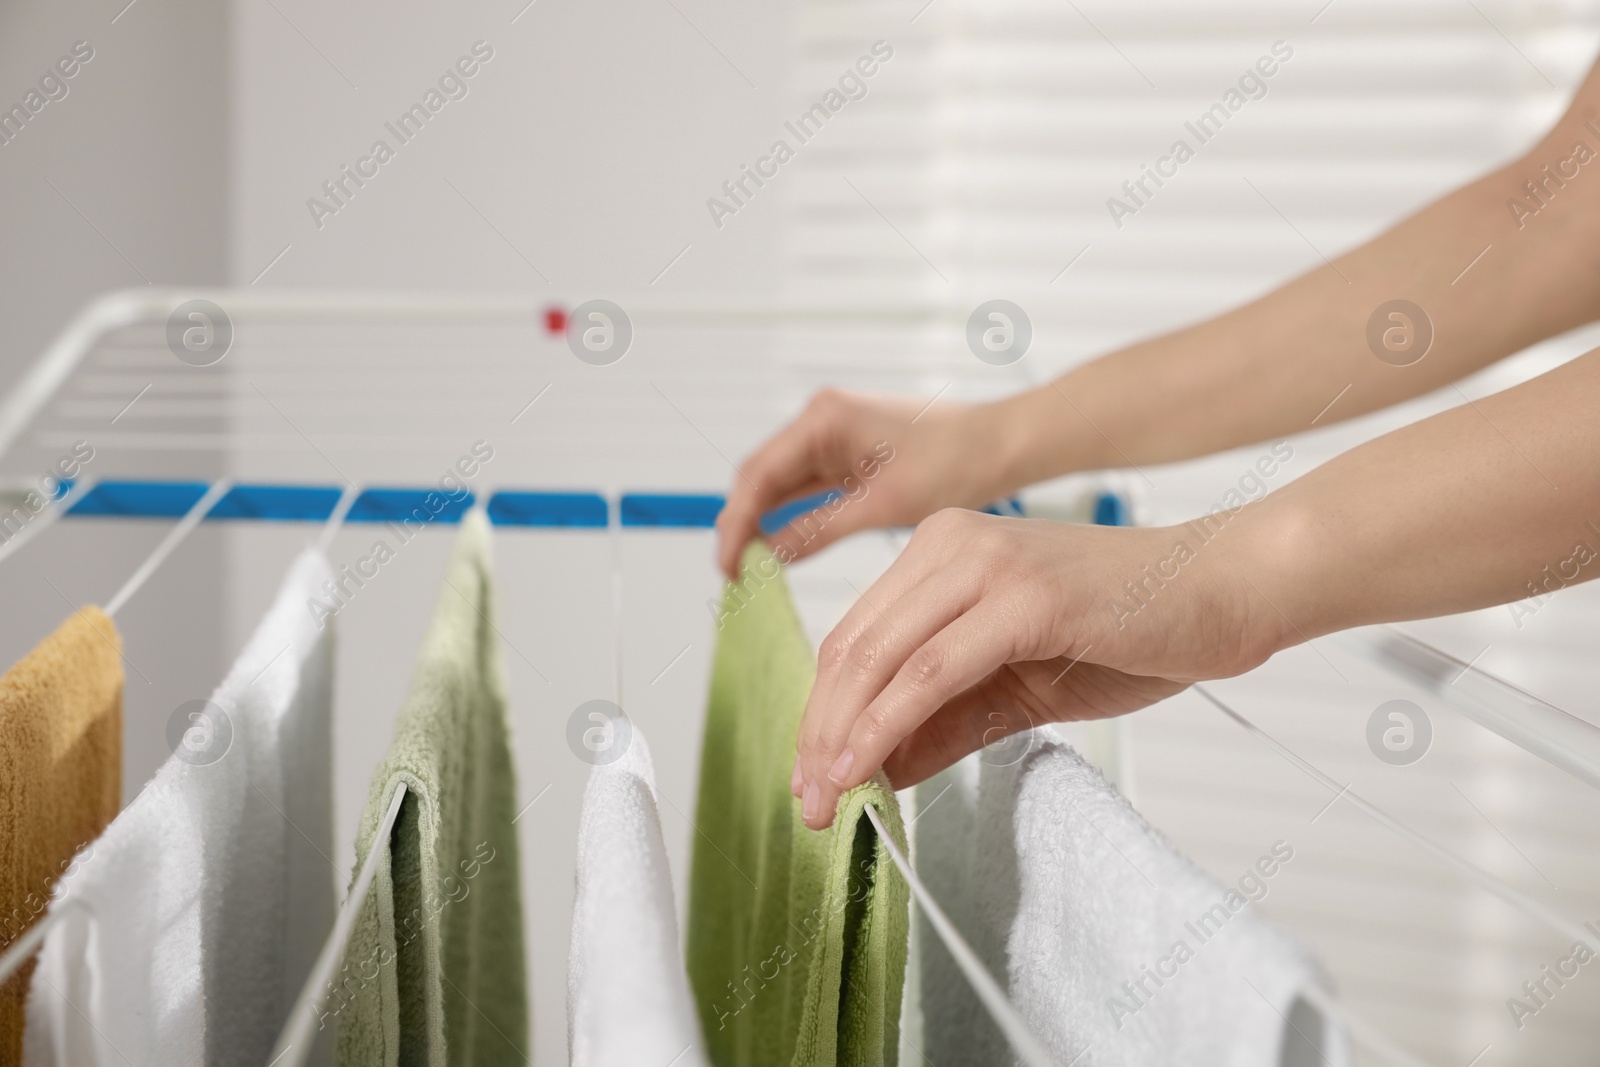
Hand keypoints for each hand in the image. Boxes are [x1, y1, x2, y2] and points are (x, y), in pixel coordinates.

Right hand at [714, 388, 1020, 579]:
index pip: (758, 475)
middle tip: (735, 576)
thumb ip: (817, 529)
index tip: (728, 568)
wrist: (998, 446)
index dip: (735, 525)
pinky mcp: (845, 451)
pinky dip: (789, 516)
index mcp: (824, 418)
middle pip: (759, 477)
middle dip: (742, 525)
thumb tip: (768, 559)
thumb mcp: (882, 506)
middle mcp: (820, 418)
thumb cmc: (954, 463)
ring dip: (762, 522)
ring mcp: (831, 433)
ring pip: (778, 483)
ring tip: (750, 569)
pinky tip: (780, 547)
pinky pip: (803, 486)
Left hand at [790, 507, 1287, 828]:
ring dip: (842, 737)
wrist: (1224, 592)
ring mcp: (985, 564)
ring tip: (825, 798)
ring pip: (880, 658)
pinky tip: (865, 768)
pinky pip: (931, 671)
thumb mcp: (1015, 683)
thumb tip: (875, 768)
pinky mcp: (1023, 597)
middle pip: (852, 649)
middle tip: (807, 801)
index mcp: (941, 551)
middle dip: (819, 733)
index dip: (822, 713)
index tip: (810, 777)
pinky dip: (887, 723)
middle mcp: (951, 543)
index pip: (855, 638)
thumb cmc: (1129, 630)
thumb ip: (945, 718)